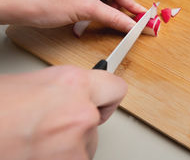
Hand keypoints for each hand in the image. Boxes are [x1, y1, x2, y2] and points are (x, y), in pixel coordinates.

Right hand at [0, 65, 126, 159]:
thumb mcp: (28, 85)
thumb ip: (61, 89)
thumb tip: (76, 95)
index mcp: (72, 84)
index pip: (116, 89)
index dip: (105, 97)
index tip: (100, 103)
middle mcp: (80, 113)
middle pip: (97, 120)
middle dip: (79, 124)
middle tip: (51, 127)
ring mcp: (75, 145)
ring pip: (86, 145)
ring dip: (68, 146)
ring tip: (34, 142)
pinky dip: (60, 158)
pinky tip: (34, 153)